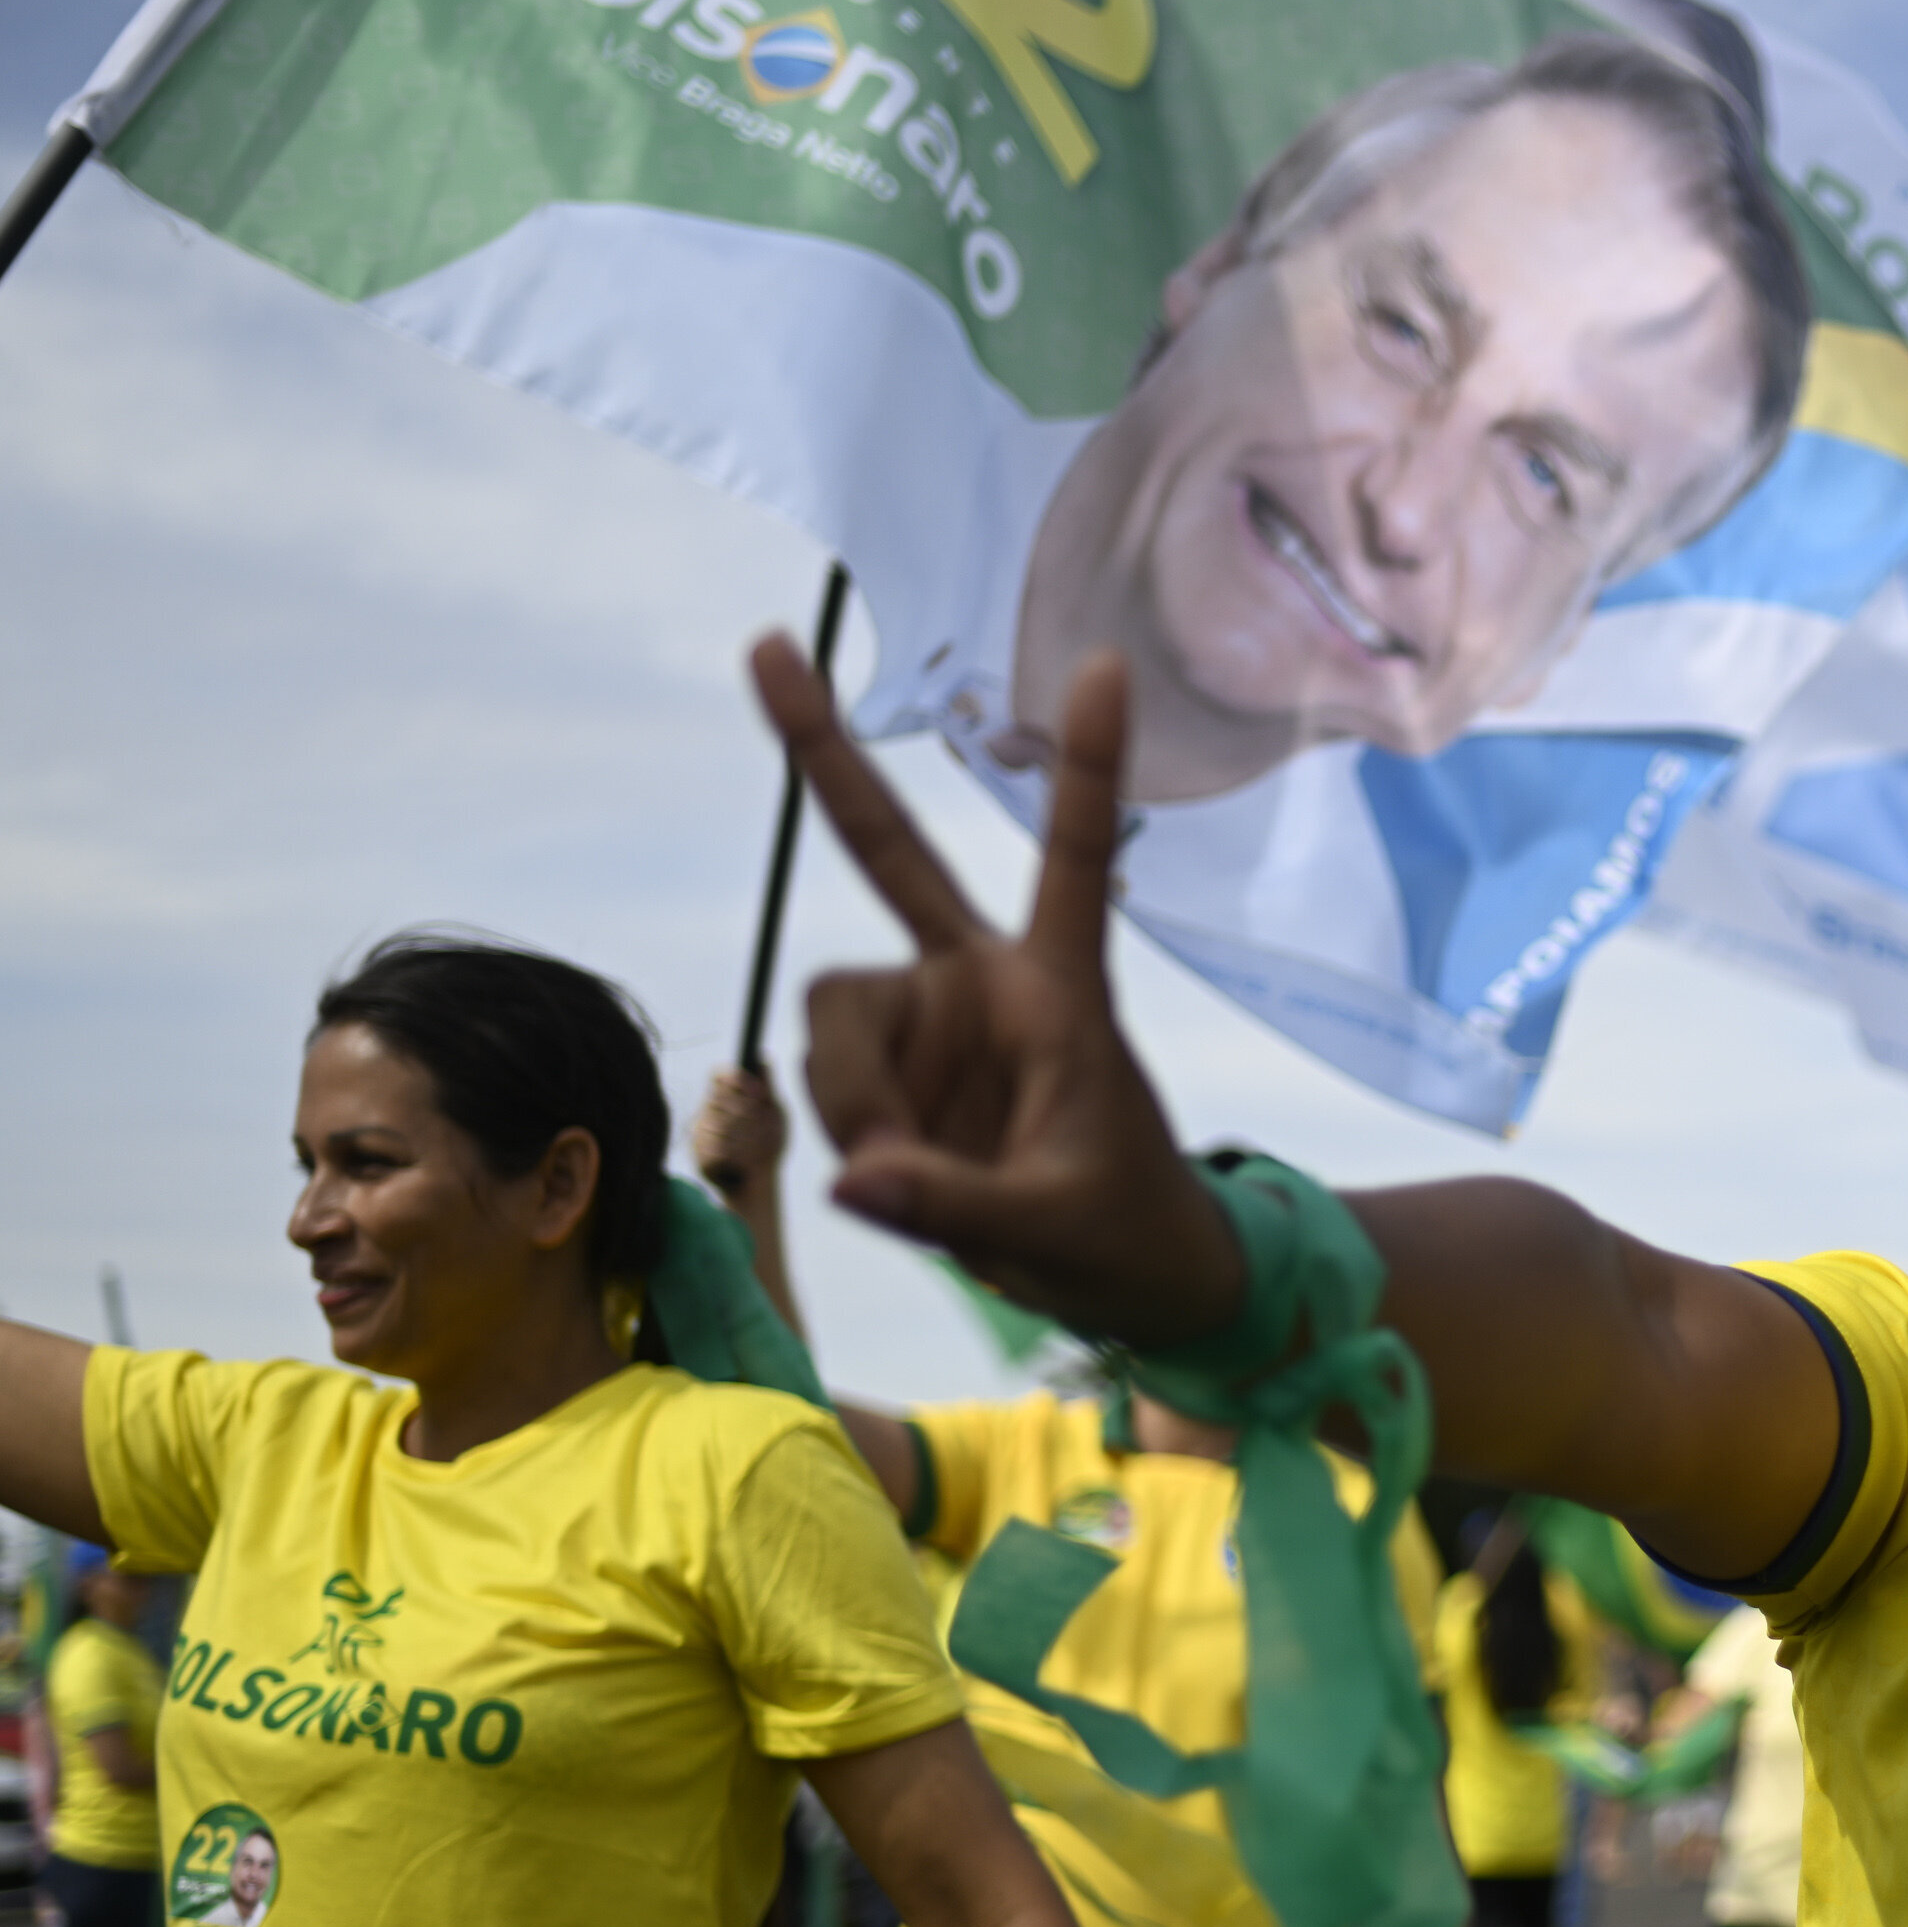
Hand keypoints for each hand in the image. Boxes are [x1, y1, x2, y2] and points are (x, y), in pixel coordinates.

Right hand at [689, 1066, 788, 1200]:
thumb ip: (768, 1087)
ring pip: (714, 1124)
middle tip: (761, 1123)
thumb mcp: (775, 1113)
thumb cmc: (769, 1143)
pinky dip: (732, 1154)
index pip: (718, 1075)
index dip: (735, 1079)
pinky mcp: (697, 1152)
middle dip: (744, 1111)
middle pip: (716, 1097)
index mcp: (727, 1096)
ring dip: (741, 1136)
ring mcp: (700, 1130)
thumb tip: (763, 1057)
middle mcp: (709, 1110)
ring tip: (755, 1146)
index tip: (758, 1092)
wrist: (760, 1179)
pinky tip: (741, 1160)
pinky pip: (711, 1147)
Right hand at [752, 638, 1245, 1345]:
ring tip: (916, 1173)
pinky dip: (850, 1131)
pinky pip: (829, 1083)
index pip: (1075, 857)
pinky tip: (899, 1175)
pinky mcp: (892, 1070)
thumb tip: (852, 1176)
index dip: (1087, 764)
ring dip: (854, 1097)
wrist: (1123, 1280)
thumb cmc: (1122, 1233)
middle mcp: (985, 979)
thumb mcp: (1055, 1228)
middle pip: (889, 854)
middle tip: (766, 647)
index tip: (1105, 662)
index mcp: (1063, 988)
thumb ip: (954, 1204)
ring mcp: (930, 1019)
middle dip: (826, 753)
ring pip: (835, 1017)